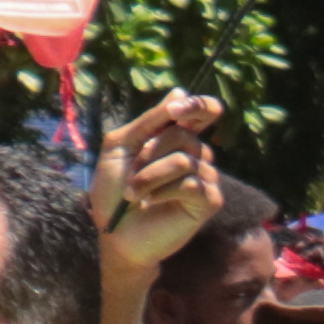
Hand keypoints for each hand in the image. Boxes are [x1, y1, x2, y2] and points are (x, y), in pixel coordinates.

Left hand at [94, 95, 230, 276]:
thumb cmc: (113, 191)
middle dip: (150, 153)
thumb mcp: (121, 146)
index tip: (175, 110)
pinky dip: (163, 192)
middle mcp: (196, 155)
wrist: (114, 232)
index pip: (204, 112)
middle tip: (133, 172)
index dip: (198, 105)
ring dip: (150, 176)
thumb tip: (180, 90)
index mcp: (176, 139)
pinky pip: (192, 183)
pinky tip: (151, 202)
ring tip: (134, 193)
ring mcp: (206, 178)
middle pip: (184, 135)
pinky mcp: (210, 201)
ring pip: (185, 160)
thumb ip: (149, 120)